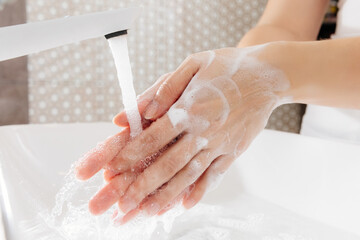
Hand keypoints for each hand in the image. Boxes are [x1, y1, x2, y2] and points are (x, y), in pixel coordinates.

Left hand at [76, 45, 289, 222]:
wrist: (269, 75)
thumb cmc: (228, 66)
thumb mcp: (192, 65)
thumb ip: (162, 88)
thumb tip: (137, 110)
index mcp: (190, 107)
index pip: (154, 136)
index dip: (131, 154)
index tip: (112, 170)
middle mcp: (204, 130)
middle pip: (168, 163)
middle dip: (143, 185)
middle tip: (123, 204)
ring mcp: (220, 144)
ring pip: (189, 174)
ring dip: (167, 195)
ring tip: (148, 211)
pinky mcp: (234, 151)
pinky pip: (216, 175)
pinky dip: (201, 191)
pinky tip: (186, 205)